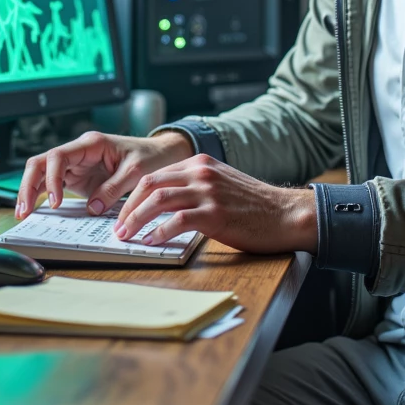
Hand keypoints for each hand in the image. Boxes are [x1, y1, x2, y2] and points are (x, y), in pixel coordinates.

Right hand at [14, 129, 192, 217]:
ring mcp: (76, 165)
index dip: (51, 178)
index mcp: (90, 144)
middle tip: (25, 210)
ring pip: (42, 173)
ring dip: (31, 191)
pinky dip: (44, 196)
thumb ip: (113, 189)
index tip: (55, 201)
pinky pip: (54, 185)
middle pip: (41, 163)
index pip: (58, 156)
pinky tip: (37, 210)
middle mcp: (78, 153)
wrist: (159, 155)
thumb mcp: (136, 172)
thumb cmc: (148, 156)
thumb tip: (92, 208)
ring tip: (24, 213)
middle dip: (29, 185)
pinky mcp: (78, 178)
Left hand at [113, 154, 317, 255]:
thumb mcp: (221, 184)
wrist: (285, 213)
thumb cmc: (254, 205)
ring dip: (137, 220)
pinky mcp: (216, 214)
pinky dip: (160, 232)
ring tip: (127, 236)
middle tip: (119, 227)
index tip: (123, 213)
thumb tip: (164, 204)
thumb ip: (195, 186)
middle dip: (128, 208)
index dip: (133, 196)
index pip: (154, 175)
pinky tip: (152, 241)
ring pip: (159, 200)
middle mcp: (201, 173)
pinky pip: (178, 220)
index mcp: (200, 164)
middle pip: (150, 185)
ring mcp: (208, 192)